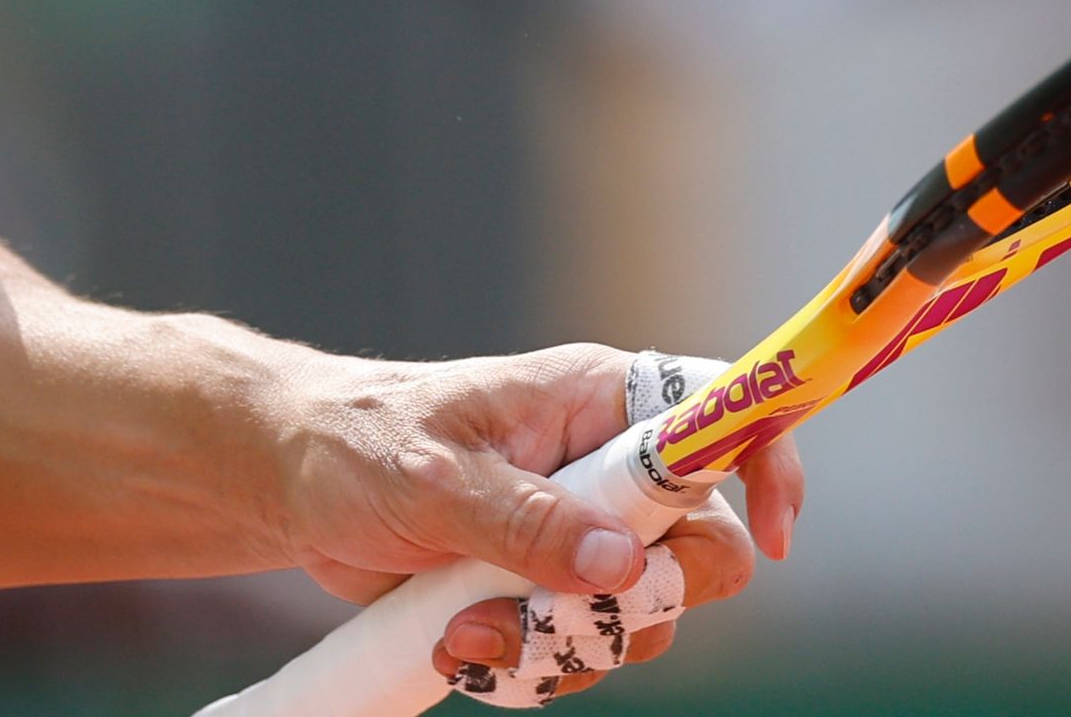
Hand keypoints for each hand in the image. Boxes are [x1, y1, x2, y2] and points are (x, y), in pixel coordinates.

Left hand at [268, 343, 803, 694]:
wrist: (295, 486)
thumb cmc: (362, 444)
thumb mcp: (435, 479)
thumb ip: (527, 521)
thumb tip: (623, 564)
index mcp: (600, 400)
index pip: (722, 413)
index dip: (768, 465)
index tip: (776, 536)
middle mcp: (610, 467)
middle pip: (700, 551)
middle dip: (637, 603)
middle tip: (559, 616)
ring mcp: (582, 533)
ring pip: (639, 617)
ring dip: (562, 648)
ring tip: (466, 634)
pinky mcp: (547, 589)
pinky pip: (582, 651)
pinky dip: (529, 668)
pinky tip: (459, 648)